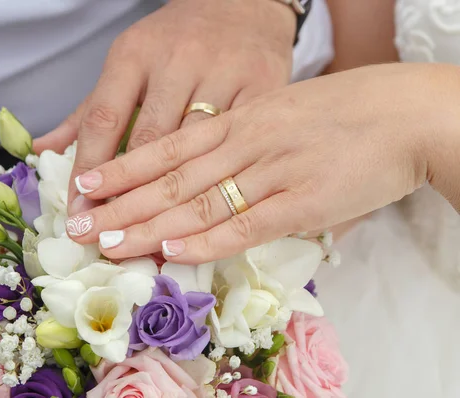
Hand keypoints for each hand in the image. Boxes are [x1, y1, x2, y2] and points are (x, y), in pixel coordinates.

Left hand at [34, 0, 295, 213]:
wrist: (240, 6)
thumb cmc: (174, 42)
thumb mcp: (128, 63)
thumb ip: (89, 111)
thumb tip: (42, 149)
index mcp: (135, 54)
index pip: (104, 119)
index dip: (90, 170)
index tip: (79, 211)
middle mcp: (177, 62)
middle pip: (148, 141)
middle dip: (127, 194)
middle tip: (110, 235)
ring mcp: (223, 74)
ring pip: (194, 149)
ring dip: (173, 197)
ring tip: (152, 237)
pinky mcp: (261, 89)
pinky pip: (236, 145)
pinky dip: (219, 180)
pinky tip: (205, 213)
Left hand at [63, 63, 459, 262]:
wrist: (402, 111)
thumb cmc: (338, 114)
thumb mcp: (279, 110)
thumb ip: (240, 136)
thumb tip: (206, 166)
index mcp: (237, 119)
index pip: (167, 145)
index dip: (124, 167)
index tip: (88, 184)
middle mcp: (246, 142)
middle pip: (171, 176)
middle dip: (121, 203)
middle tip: (81, 225)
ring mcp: (272, 171)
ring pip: (199, 202)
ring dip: (150, 225)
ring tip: (110, 243)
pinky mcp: (302, 201)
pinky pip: (246, 224)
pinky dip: (207, 240)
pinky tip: (172, 253)